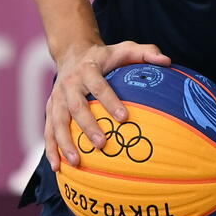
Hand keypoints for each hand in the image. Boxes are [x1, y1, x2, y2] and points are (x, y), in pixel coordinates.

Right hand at [46, 41, 169, 169]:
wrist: (73, 52)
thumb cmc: (107, 56)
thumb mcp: (126, 48)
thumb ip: (147, 53)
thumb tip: (167, 62)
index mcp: (88, 69)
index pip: (99, 86)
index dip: (111, 101)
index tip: (124, 117)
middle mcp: (69, 84)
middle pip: (76, 107)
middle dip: (88, 127)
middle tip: (102, 145)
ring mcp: (57, 97)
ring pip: (58, 122)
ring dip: (65, 143)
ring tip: (76, 162)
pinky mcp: (50, 108)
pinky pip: (48, 130)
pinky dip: (51, 148)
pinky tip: (58, 166)